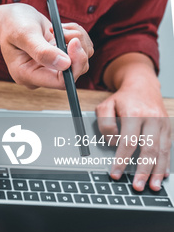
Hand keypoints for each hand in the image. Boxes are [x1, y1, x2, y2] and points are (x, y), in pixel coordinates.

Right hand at [0, 4, 92, 88]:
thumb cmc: (13, 25)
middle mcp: (41, 75)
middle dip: (76, 48)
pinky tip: (62, 29)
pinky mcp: (61, 59)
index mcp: (26, 75)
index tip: (73, 42)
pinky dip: (78, 37)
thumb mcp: (24, 34)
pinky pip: (82, 52)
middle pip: (74, 72)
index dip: (73, 65)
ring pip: (81, 61)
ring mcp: (52, 68)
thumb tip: (65, 65)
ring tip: (59, 27)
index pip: (59, 82)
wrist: (12, 19)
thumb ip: (42, 51)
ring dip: (77, 39)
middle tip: (63, 30)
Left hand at [98, 53, 170, 191]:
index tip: (116, 173)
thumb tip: (112, 143)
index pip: (128, 142)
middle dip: (143, 170)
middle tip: (137, 186)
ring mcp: (162, 124)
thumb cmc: (122, 99)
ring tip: (152, 186)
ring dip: (157, 171)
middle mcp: (151, 119)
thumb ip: (104, 124)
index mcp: (134, 113)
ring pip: (162, 151)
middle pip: (148, 149)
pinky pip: (168, 148)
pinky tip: (162, 175)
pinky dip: (166, 163)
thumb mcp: (105, 106)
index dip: (121, 160)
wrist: (142, 86)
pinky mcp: (168, 128)